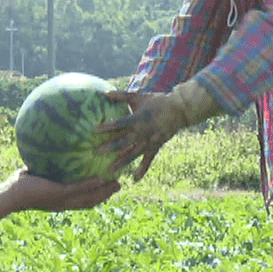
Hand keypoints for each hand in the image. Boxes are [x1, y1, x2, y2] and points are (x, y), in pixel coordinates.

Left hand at [5, 168, 119, 210]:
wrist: (11, 194)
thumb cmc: (20, 184)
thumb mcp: (38, 174)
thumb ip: (47, 165)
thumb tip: (50, 148)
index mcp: (61, 201)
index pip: (83, 201)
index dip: (97, 196)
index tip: (107, 187)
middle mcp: (65, 203)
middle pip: (91, 202)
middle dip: (106, 195)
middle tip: (119, 186)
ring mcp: (63, 200)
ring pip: (90, 198)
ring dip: (104, 192)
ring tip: (117, 184)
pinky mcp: (59, 193)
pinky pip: (79, 189)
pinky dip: (92, 185)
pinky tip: (102, 179)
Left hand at [96, 81, 219, 180]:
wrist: (179, 110)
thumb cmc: (156, 101)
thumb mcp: (139, 97)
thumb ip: (121, 96)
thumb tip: (104, 92)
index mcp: (138, 118)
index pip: (120, 123)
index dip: (107, 127)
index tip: (94, 130)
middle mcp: (143, 132)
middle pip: (124, 141)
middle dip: (110, 147)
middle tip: (96, 153)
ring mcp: (150, 141)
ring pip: (134, 154)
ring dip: (122, 162)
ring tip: (110, 170)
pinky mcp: (156, 147)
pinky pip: (149, 160)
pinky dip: (143, 169)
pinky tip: (135, 179)